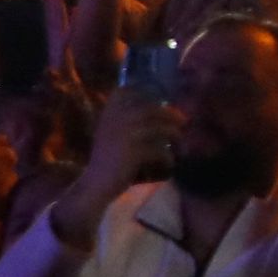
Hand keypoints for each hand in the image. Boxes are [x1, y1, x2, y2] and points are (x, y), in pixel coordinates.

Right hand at [55, 90, 176, 246]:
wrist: (95, 184)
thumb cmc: (107, 160)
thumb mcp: (112, 135)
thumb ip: (126, 120)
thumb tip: (157, 109)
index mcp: (108, 115)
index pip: (125, 93)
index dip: (144, 92)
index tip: (162, 100)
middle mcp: (115, 120)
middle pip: (150, 109)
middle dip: (169, 114)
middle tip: (182, 120)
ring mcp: (124, 135)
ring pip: (158, 128)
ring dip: (173, 134)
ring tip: (179, 140)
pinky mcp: (133, 153)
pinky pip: (158, 150)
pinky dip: (166, 157)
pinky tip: (170, 162)